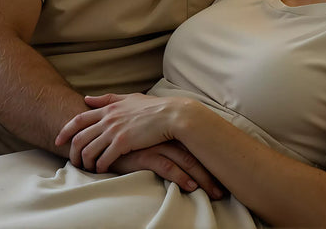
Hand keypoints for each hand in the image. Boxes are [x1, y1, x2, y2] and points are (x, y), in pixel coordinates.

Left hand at [57, 93, 181, 170]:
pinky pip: (104, 158)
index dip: (65, 131)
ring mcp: (114, 131)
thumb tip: (87, 99)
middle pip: (79, 137)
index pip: (78, 119)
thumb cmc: (153, 107)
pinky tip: (101, 171)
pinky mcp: (123, 143)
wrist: (172, 115)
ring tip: (88, 169)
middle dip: (72, 152)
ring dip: (85, 162)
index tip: (58, 140)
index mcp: (108, 108)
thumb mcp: (129, 98)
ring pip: (89, 150)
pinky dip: (99, 166)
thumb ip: (107, 99)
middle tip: (73, 162)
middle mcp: (108, 119)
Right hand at [111, 142, 225, 200]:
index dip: (210, 159)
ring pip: (186, 162)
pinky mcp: (145, 155)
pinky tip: (191, 188)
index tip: (224, 174)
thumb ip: (162, 140)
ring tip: (214, 193)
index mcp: (169, 131)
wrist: (101, 136)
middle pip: (195, 154)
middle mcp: (166, 136)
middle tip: (224, 190)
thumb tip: (181, 153)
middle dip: (211, 172)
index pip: (196, 146)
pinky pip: (168, 168)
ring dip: (202, 179)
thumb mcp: (147, 138)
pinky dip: (181, 178)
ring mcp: (156, 145)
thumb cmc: (126, 140)